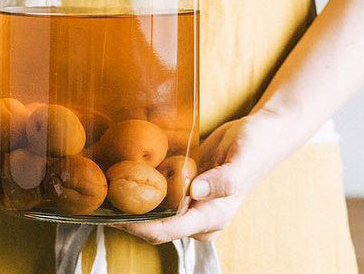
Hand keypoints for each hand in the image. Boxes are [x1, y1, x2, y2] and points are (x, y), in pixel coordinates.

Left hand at [112, 111, 295, 243]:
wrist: (266, 132)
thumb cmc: (258, 146)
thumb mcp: (245, 158)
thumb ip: (224, 179)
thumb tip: (195, 192)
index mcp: (213, 216)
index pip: (168, 230)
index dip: (138, 227)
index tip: (113, 215)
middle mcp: (200, 216)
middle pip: (156, 226)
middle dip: (128, 217)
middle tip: (97, 199)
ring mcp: (193, 203)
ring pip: (156, 211)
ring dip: (132, 203)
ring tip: (102, 187)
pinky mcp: (187, 189)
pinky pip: (161, 193)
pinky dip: (143, 187)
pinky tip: (121, 174)